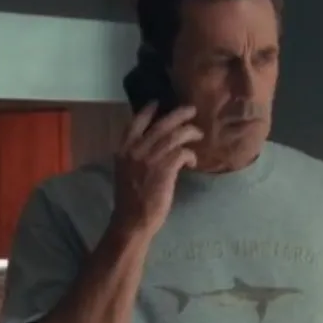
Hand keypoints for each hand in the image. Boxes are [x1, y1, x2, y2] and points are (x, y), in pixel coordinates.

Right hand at [112, 102, 203, 234]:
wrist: (133, 219)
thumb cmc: (131, 201)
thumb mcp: (127, 172)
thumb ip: (136, 157)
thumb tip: (154, 147)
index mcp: (124, 150)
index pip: (135, 122)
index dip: (147, 110)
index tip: (157, 103)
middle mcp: (136, 149)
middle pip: (161, 123)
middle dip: (179, 114)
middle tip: (191, 110)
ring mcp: (151, 158)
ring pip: (176, 135)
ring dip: (190, 132)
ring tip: (199, 134)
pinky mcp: (166, 168)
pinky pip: (183, 152)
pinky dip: (190, 155)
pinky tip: (193, 161)